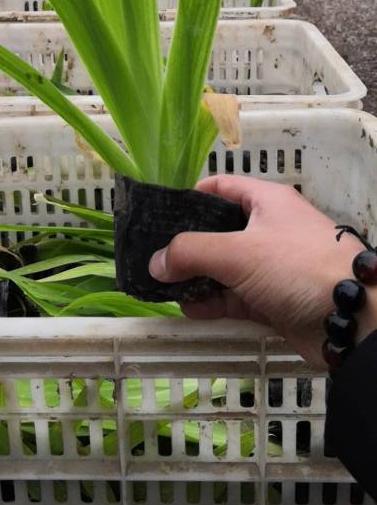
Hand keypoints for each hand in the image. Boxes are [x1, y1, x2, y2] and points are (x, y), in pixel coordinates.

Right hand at [149, 175, 376, 367]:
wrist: (350, 317)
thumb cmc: (297, 267)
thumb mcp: (238, 252)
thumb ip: (191, 253)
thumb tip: (155, 262)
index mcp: (266, 201)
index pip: (221, 187)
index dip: (190, 197)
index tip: (160, 214)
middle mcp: (269, 228)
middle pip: (219, 230)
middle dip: (188, 244)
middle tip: (154, 257)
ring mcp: (272, 266)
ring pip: (224, 267)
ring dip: (196, 277)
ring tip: (163, 286)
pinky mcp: (274, 300)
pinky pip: (234, 297)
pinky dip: (212, 302)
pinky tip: (187, 309)